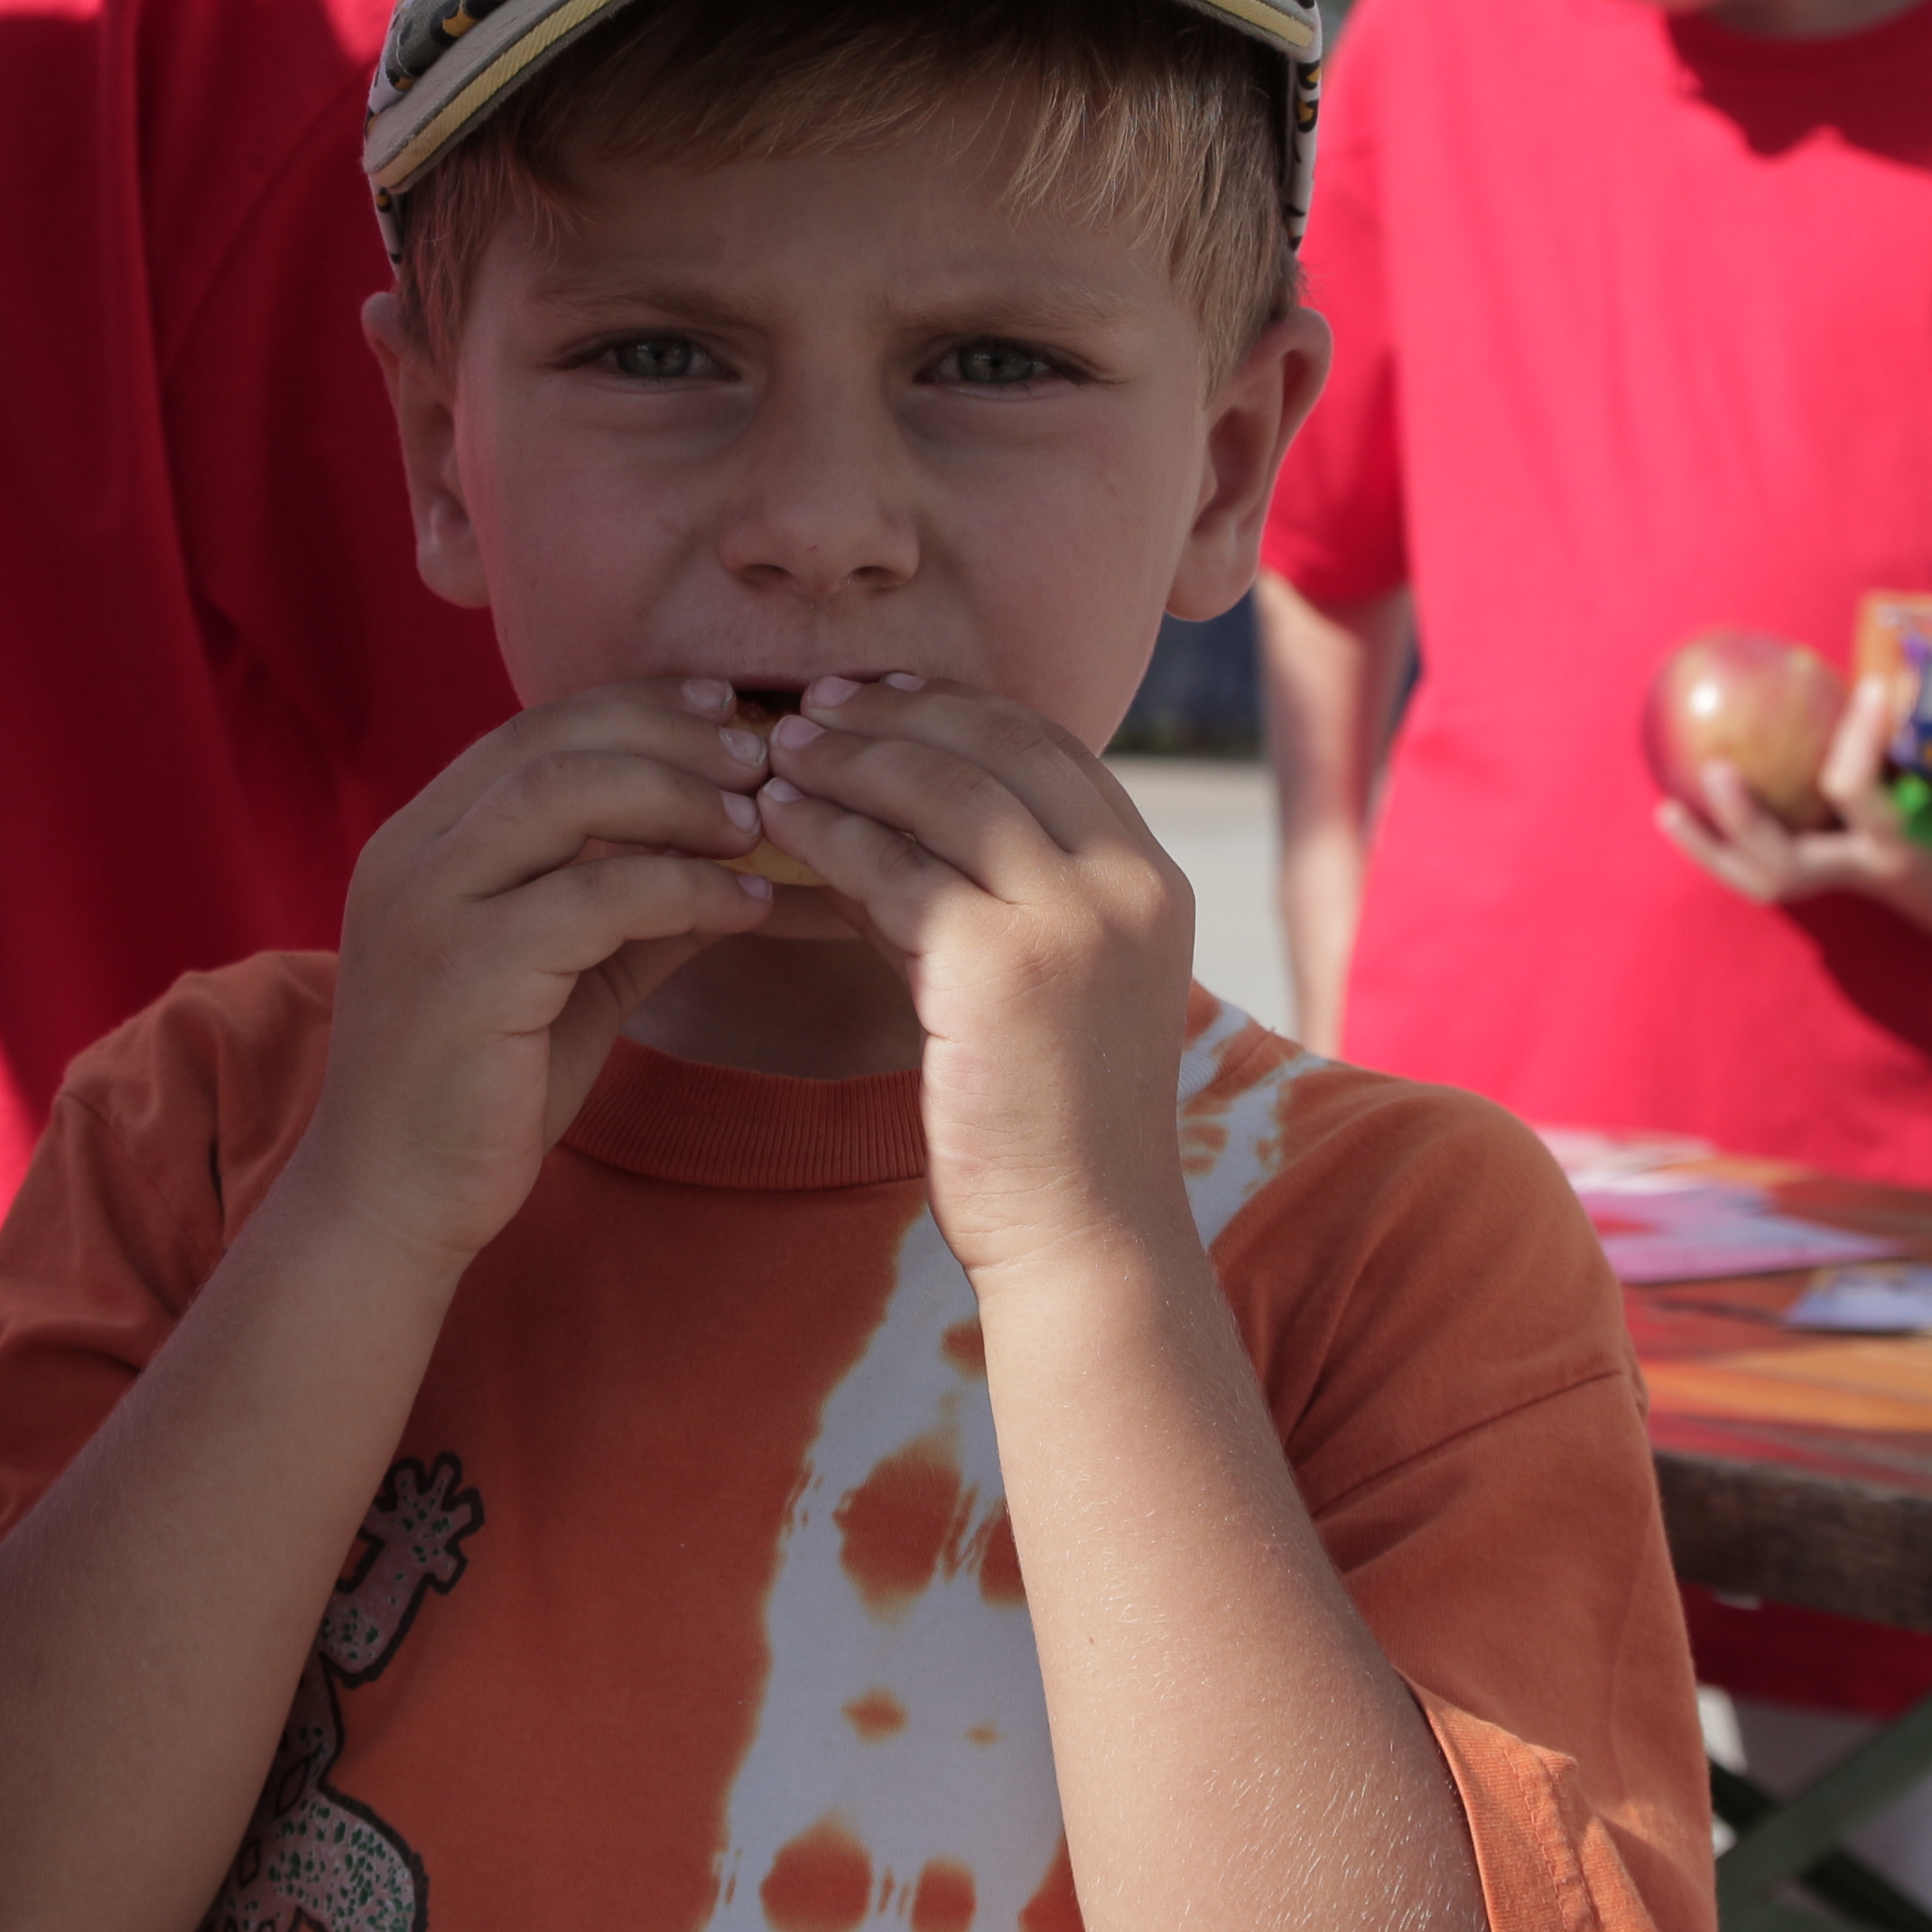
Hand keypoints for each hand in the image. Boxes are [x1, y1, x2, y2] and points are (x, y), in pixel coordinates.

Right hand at [305, 689, 778, 1271]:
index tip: (724, 708)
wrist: (392, 1205)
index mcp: (421, 840)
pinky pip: (594, 894)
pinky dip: (685, 886)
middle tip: (758, 756)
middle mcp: (411, 854)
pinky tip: (744, 905)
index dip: (637, 706)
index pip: (534, 728)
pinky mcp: (465, 971)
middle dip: (667, 732)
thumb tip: (737, 856)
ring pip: (565, 791)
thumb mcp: (564, 974)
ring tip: (754, 822)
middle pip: (551, 739)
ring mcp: (429, 907)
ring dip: (676, 793)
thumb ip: (631, 907)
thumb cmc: (480, 1091)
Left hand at [743, 675, 1200, 1286]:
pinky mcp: (1001, 965)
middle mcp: (1127, 882)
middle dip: (897, 712)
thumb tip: (874, 824)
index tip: (882, 694)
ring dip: (850, 761)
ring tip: (778, 751)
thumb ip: (980, 898)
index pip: (1050, 746)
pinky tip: (778, 826)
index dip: (959, 708)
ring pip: (942, 792)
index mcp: (1153, 877)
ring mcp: (1073, 918)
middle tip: (814, 703)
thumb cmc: (1053, 1125)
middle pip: (999, 745)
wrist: (1084, 1238)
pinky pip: (893, 868)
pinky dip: (828, 834)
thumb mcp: (1042, 985)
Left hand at [1655, 667, 1931, 967]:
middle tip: (1719, 768)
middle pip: (1792, 862)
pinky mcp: (1837, 877)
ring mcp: (1850, 878)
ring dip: (1716, 846)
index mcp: (1915, 842)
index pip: (1861, 794)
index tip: (1875, 687)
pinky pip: (1768, 871)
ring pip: (1769, 879)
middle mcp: (1873, 867)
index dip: (1861, 739)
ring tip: (1668, 808)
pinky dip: (1725, 847)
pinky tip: (1679, 809)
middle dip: (1750, 820)